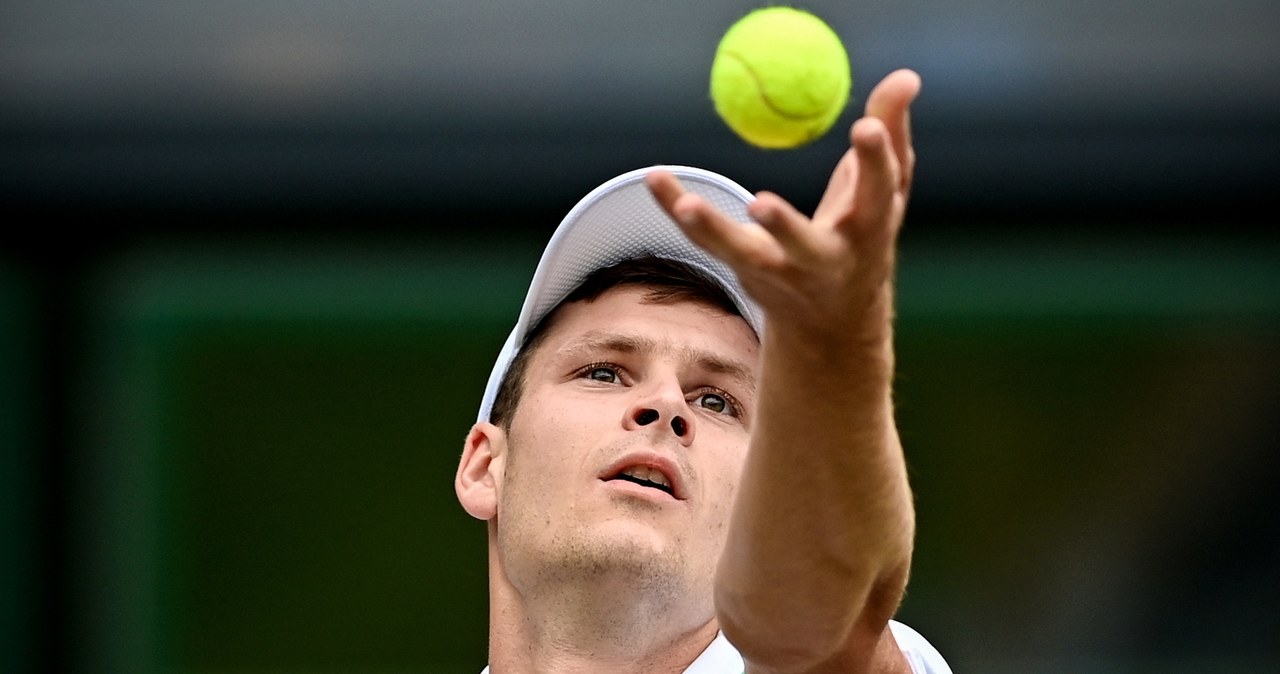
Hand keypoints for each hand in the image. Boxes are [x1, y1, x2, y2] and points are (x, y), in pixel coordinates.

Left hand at [647, 69, 920, 343]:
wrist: (833, 323)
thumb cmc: (864, 237)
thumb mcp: (887, 190)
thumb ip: (892, 132)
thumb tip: (907, 75)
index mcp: (869, 229)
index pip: (877, 192)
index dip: (874, 160)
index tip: (865, 127)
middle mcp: (825, 260)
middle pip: (804, 245)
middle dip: (785, 227)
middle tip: (760, 203)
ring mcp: (781, 273)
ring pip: (743, 254)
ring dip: (714, 230)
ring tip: (688, 203)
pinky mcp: (745, 273)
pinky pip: (705, 241)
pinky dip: (676, 208)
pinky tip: (656, 180)